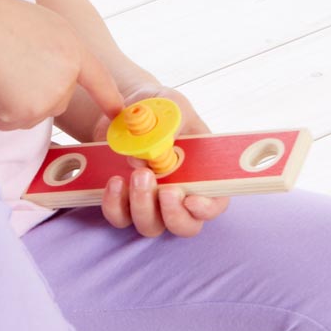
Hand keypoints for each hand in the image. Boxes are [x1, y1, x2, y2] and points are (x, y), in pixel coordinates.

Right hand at [0, 0, 122, 131]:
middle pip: (54, 100)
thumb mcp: (34, 25)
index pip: (97, 77)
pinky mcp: (28, 113)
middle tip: (1, 65)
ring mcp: (51, 96)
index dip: (107, 96)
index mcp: (72, 46)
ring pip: (27, 114)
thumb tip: (36, 77)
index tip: (118, 111)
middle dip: (27, 93)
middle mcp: (69, 74)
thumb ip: (48, 53)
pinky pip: (3, 122)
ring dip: (4, 102)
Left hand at [92, 85, 229, 237]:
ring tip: (136, 174)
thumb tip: (152, 154)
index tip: (191, 199)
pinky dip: (114, 205)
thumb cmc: (159, 108)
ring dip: (143, 206)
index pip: (216, 203)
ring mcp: (152, 203)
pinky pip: (119, 218)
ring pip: (151, 226)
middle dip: (174, 214)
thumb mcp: (172, 105)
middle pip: (185, 226)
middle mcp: (180, 194)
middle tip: (165, 190)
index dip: (207, 208)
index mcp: (203, 173)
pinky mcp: (124, 202)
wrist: (126, 110)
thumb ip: (171, 125)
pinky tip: (114, 182)